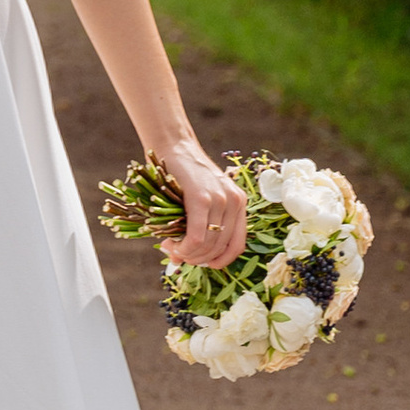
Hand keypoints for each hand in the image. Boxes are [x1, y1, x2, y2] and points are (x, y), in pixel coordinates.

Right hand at [155, 134, 245, 272]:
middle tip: (178, 256)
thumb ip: (196, 228)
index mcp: (239, 203)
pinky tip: (172, 244)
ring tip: (171, 249)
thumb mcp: (198, 200)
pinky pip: (197, 236)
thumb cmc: (182, 175)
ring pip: (208, 245)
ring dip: (188, 254)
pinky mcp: (203, 198)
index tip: (203, 264)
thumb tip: (181, 261)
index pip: (237, 245)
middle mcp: (235, 202)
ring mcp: (220, 199)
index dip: (220, 261)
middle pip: (221, 248)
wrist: (173, 145)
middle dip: (197, 260)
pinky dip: (184, 247)